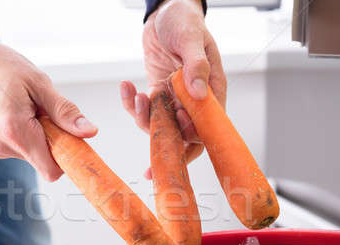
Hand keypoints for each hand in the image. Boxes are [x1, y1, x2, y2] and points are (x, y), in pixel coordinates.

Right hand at [0, 38, 97, 181]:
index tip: (72, 140)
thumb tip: (89, 132)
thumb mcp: (39, 84)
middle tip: (42, 111)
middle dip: (52, 140)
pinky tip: (15, 113)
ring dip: (37, 136)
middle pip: (44, 160)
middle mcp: (3, 147)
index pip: (52, 170)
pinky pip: (19, 148)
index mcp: (16, 132)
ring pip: (32, 153)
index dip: (67, 157)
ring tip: (24, 108)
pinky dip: (25, 134)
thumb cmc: (1, 68)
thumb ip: (64, 112)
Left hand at [120, 0, 225, 178]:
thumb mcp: (191, 38)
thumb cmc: (184, 20)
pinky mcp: (157, 95)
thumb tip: (199, 93)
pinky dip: (132, 105)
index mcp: (212, 90)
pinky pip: (144, 111)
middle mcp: (194, 100)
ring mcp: (174, 100)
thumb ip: (196, 65)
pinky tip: (127, 86)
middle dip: (166, 137)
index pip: (208, 126)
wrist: (165, 12)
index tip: (177, 120)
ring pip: (161, 127)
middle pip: (185, 136)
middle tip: (150, 118)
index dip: (193, 134)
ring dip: (145, 119)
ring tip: (138, 96)